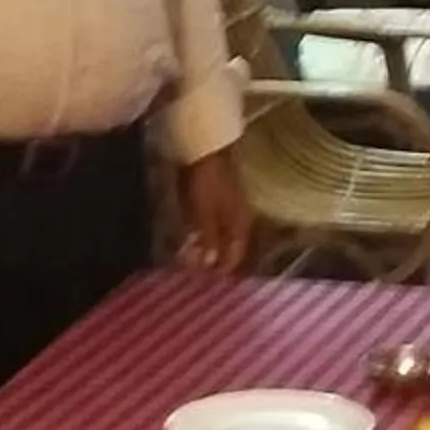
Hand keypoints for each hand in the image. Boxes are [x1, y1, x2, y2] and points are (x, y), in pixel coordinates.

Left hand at [179, 151, 250, 272]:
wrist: (203, 147)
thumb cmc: (206, 182)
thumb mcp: (205, 213)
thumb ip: (208, 239)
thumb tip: (210, 264)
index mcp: (240, 223)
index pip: (235, 255)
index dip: (221, 269)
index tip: (205, 282)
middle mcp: (237, 218)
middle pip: (227, 246)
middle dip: (212, 260)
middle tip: (194, 272)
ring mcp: (226, 207)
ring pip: (218, 235)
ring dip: (205, 247)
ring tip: (188, 257)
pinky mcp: (214, 199)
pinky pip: (209, 223)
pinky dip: (201, 233)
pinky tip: (189, 237)